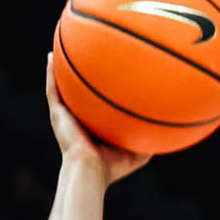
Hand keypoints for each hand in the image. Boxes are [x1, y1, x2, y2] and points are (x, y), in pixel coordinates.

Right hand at [44, 58, 149, 183]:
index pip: (96, 104)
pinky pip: (52, 88)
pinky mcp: (57, 113)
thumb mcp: (136, 153)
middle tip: (84, 53)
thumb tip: (169, 130)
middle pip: (78, 92)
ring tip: (60, 47)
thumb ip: (149, 140)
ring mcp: (66, 116)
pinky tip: (50, 55)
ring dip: (60, 67)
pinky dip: (51, 72)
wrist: (90, 171)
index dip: (100, 90)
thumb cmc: (112, 168)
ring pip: (61, 86)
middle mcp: (78, 119)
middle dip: (79, 75)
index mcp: (93, 127)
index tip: (109, 71)